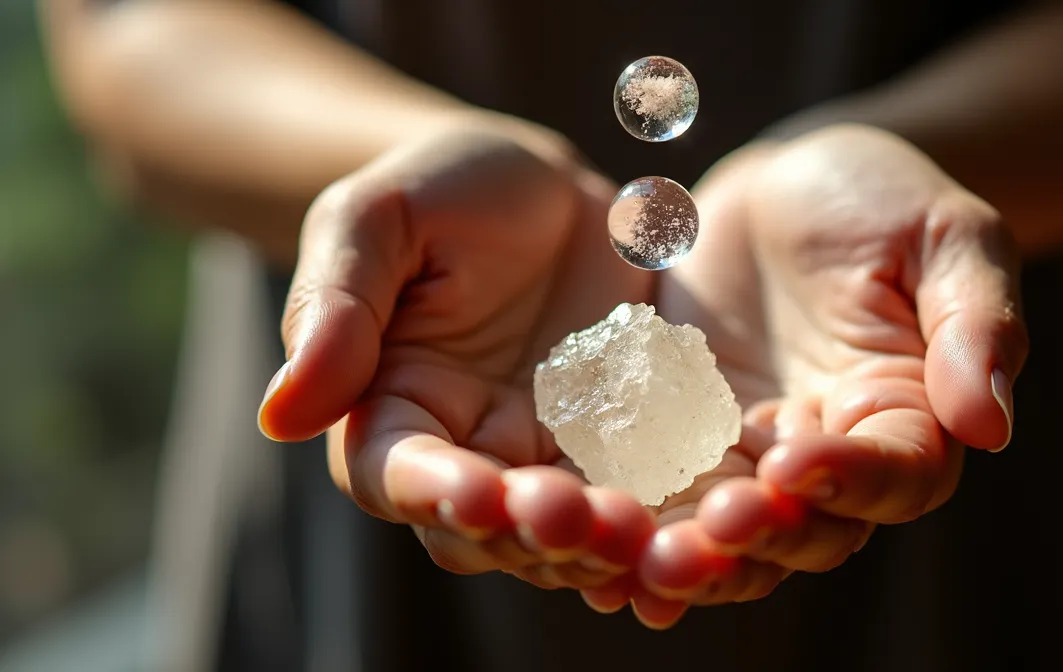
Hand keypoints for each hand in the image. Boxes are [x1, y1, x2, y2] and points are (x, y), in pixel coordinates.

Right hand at [257, 111, 658, 592]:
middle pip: (490, 527)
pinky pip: (646, 493)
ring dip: (606, 544)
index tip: (477, 492)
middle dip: (534, 532)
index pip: (397, 474)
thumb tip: (280, 416)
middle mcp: (469, 453)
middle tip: (583, 521)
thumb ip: (334, 308)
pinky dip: (667, 518)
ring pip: (571, 530)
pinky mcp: (621, 445)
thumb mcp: (374, 220)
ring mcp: (549, 457)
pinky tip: (703, 523)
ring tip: (647, 535)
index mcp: (393, 410)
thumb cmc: (437, 190)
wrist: (537, 184)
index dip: (435, 492)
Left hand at [636, 125, 1028, 612]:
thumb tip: (990, 426)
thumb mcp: (950, 236)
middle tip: (708, 531)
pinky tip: (587, 543)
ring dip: (690, 551)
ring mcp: (751, 454)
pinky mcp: (682, 436)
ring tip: (642, 558)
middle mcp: (831, 457)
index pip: (894, 475)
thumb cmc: (887, 198)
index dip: (849, 479)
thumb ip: (975, 324)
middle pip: (807, 529)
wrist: (791, 183)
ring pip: (727, 531)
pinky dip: (631, 522)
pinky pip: (659, 490)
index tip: (793, 463)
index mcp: (908, 418)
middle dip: (760, 537)